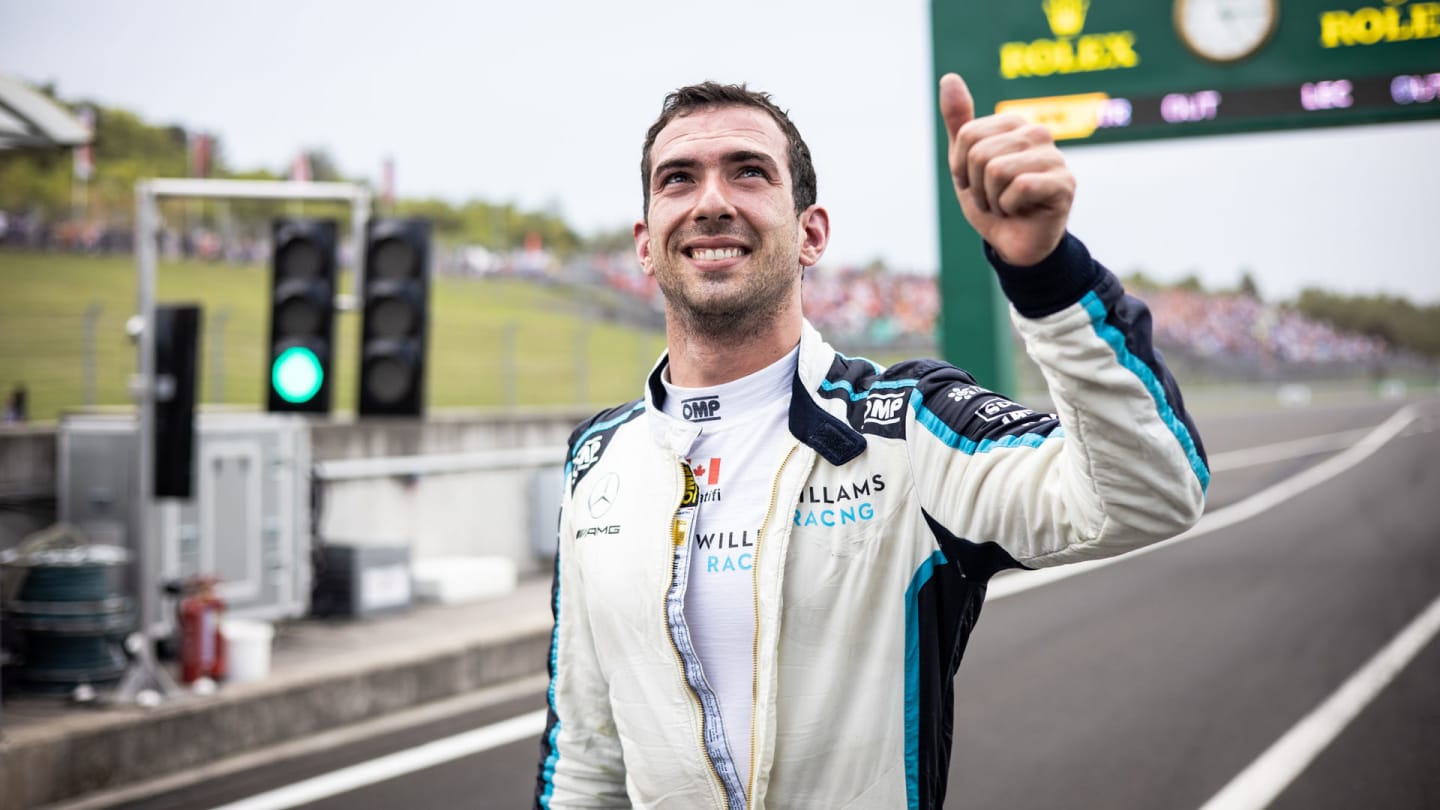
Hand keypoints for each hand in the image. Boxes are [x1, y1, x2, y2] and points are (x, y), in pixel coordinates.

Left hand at [939, 73, 1074, 266]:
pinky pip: (1019, 187)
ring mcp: (1054, 157)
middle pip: (979, 153)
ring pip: (997, 170)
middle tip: (994, 198)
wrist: (1016, 244)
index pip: (967, 136)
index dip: (961, 168)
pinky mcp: (1064, 183)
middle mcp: (1037, 133)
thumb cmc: (993, 202)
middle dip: (977, 186)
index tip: (977, 182)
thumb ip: (959, 123)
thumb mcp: (966, 164)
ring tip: (1007, 205)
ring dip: (992, 200)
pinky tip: (1022, 211)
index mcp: (1013, 124)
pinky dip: (1009, 208)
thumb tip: (949, 77)